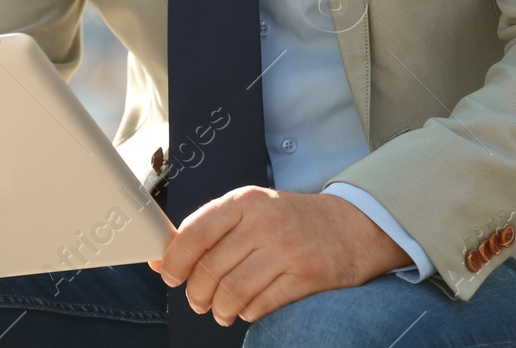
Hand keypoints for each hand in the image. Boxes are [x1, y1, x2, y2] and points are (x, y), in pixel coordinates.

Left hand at [146, 188, 408, 325]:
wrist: (354, 226)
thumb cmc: (292, 220)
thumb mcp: (252, 210)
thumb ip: (210, 230)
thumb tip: (161, 257)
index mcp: (245, 200)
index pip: (195, 232)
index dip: (175, 261)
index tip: (170, 276)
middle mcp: (265, 222)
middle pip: (211, 268)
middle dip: (197, 293)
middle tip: (198, 301)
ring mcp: (287, 249)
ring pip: (232, 291)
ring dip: (220, 309)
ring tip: (221, 311)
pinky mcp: (306, 276)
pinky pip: (261, 305)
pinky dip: (247, 313)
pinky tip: (247, 310)